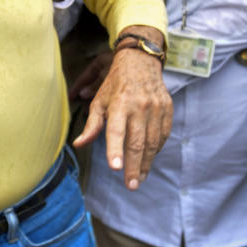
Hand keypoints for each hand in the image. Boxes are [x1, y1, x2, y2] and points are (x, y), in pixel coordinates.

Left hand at [72, 27, 170, 190]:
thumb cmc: (115, 85)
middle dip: (133, 166)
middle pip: (137, 142)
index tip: (115, 168)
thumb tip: (78, 144)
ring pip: (152, 142)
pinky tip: (148, 160)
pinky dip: (155, 150)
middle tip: (131, 185)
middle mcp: (138, 106)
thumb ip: (92, 125)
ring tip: (138, 178)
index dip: (115, 150)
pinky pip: (162, 135)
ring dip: (146, 163)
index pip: (117, 131)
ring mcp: (155, 108)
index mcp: (118, 104)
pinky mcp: (167, 110)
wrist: (141, 62)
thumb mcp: (99, 101)